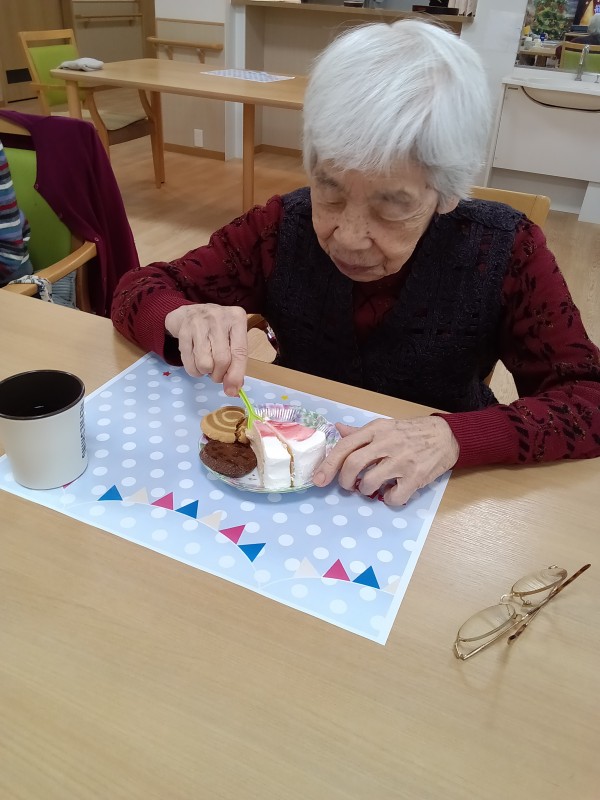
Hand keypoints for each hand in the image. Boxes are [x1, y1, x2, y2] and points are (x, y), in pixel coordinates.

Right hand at [164, 303, 247, 395]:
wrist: (191, 312)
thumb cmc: (218, 329)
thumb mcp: (233, 338)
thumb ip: (237, 362)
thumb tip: (233, 389)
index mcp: (237, 318)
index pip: (240, 352)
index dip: (236, 375)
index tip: (232, 390)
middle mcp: (218, 318)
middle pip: (222, 360)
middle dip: (219, 375)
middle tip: (217, 374)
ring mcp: (199, 323)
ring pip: (204, 363)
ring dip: (206, 372)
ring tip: (207, 365)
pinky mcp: (183, 332)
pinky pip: (189, 363)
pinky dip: (194, 370)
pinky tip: (197, 363)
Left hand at [313, 416, 458, 506]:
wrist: (445, 435)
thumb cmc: (411, 432)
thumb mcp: (385, 426)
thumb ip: (360, 433)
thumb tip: (338, 430)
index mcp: (376, 430)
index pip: (345, 446)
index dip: (328, 465)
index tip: (319, 480)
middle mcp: (387, 443)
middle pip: (353, 464)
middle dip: (344, 480)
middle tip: (348, 486)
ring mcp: (402, 460)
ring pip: (370, 482)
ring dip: (365, 490)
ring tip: (370, 487)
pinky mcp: (416, 476)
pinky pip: (393, 496)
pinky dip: (388, 499)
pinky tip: (391, 493)